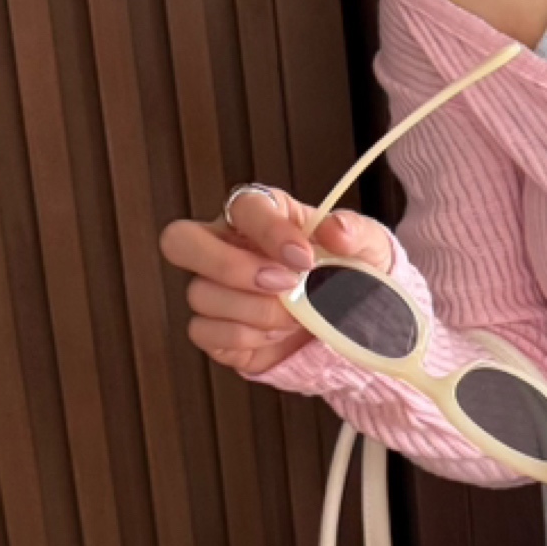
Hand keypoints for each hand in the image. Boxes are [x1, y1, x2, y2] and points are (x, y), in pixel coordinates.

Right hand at [157, 184, 394, 379]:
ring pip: (200, 294)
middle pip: (180, 241)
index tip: (306, 258)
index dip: (269, 231)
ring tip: (296, 316)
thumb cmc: (350, 272)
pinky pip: (205, 332)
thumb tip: (336, 232)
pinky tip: (277, 334)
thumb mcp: (366, 245)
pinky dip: (247, 338)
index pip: (244, 207)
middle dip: (230, 266)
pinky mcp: (212, 330)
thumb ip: (353, 232)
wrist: (349, 324)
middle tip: (283, 284)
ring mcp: (212, 288)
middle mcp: (224, 246)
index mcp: (258, 214)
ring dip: (256, 310)